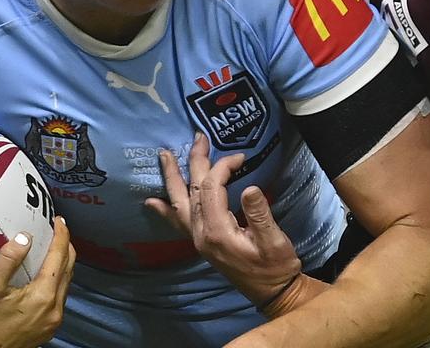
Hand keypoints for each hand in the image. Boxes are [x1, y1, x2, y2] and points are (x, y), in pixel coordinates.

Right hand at [0, 215, 74, 347]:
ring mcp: (50, 323)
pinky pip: (57, 299)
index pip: (60, 257)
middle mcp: (52, 311)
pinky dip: (54, 282)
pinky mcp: (43, 330)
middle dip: (64, 247)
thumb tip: (23, 236)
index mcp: (43, 297)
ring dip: (60, 265)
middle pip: (68, 270)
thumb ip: (7, 259)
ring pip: (64, 285)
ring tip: (51, 249)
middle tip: (57, 230)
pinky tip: (42, 277)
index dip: (61, 235)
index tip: (58, 221)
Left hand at [145, 132, 301, 305]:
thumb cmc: (276, 266)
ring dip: (173, 177)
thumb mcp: (274, 241)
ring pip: (181, 202)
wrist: (272, 292)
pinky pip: (178, 222)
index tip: (241, 157)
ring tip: (164, 156)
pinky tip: (153, 202)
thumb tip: (250, 188)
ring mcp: (198, 238)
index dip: (223, 167)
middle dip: (194, 161)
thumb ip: (260, 215)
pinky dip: (165, 210)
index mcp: (218, 230)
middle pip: (192, 190)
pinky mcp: (202, 242)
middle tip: (197, 137)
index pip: (211, 188)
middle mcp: (201, 233)